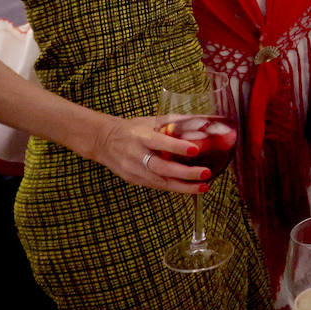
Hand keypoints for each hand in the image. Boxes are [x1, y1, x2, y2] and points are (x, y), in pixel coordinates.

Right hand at [89, 115, 210, 193]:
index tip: (195, 150)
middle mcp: (136, 154)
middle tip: (206, 173)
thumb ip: (177, 121)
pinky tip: (189, 188)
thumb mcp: (152, 120)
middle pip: (161, 167)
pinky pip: (156, 186)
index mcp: (141, 136)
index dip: (177, 147)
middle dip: (185, 173)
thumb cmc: (133, 129)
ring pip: (159, 182)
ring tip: (203, 186)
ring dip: (183, 187)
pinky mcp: (133, 180)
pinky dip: (174, 188)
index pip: (160, 142)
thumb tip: (206, 120)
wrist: (104, 141)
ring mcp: (133, 170)